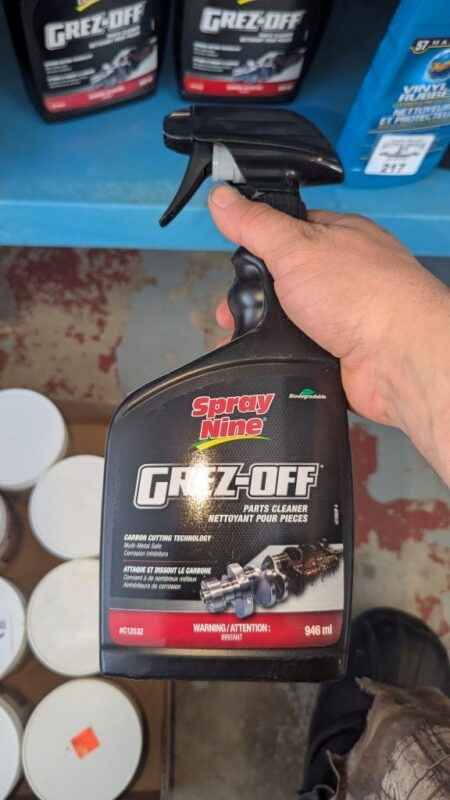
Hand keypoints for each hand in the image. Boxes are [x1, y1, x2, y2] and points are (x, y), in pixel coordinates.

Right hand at [209, 185, 449, 485]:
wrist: (396, 358)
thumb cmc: (365, 295)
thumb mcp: (296, 247)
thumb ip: (256, 224)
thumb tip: (223, 197)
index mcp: (337, 237)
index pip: (286, 231)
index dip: (255, 244)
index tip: (233, 260)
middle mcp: (341, 275)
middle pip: (282, 281)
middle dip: (253, 297)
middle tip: (231, 310)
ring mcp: (340, 315)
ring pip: (286, 320)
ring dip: (263, 329)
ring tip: (243, 335)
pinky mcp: (336, 351)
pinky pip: (295, 349)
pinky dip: (279, 353)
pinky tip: (271, 353)